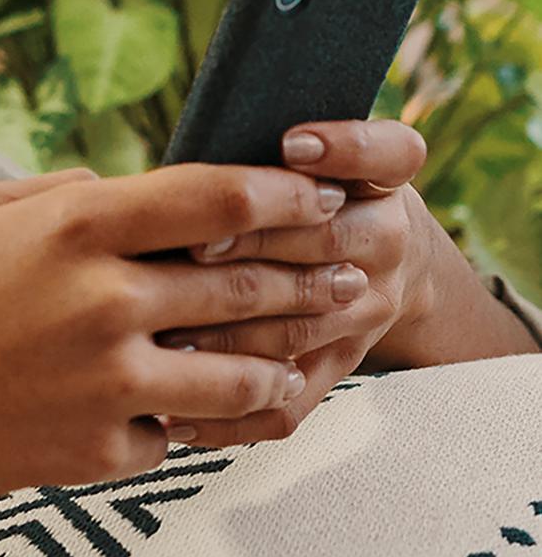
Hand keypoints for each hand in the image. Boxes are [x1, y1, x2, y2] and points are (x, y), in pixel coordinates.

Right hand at [0, 162, 346, 524]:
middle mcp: (106, 302)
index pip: (219, 196)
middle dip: (309, 276)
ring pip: (241, 374)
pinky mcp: (100, 453)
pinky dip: (186, 422)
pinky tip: (200, 410)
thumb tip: (124, 193)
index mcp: (75, 228)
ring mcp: (109, 384)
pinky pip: (176, 435)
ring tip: (302, 351)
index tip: (315, 192)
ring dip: (281, 361)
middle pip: (247, 284)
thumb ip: (62, 197)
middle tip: (347, 270)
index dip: (284, 191)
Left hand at [148, 118, 429, 448]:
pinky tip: (175, 415)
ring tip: (168, 335)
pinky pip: (291, 403)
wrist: (378, 254)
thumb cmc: (309, 189)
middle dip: (259, 242)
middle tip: (196, 246)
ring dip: (234, 334)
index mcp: (383, 181)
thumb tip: (185, 154)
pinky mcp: (338, 366)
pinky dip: (232, 416)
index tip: (291, 141)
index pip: (389, 154)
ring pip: (303, 327)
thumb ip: (262, 146)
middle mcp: (387, 244)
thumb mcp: (308, 152)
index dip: (347, 147)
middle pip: (331, 242)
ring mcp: (366, 312)